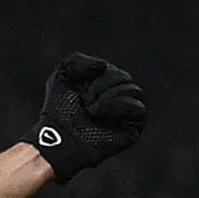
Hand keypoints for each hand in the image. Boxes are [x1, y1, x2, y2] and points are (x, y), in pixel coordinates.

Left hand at [29, 53, 147, 183]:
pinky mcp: (132, 129)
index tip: (80, 89)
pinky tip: (102, 114)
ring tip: (91, 110)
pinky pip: (140, 109)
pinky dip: (119, 107)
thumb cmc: (58, 109)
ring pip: (135, 90)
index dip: (97, 75)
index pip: (113, 70)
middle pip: (125, 78)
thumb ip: (78, 60)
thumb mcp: (62, 75)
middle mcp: (118, 98)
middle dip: (102, 86)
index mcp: (105, 86)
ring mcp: (126, 114)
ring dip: (109, 98)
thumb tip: (103, 67)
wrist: (58, 137)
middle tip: (86, 101)